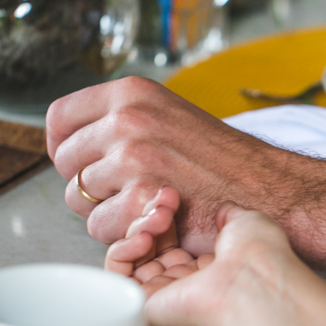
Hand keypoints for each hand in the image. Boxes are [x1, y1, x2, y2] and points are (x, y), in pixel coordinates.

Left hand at [47, 77, 316, 256]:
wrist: (267, 188)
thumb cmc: (221, 160)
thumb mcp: (167, 115)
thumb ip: (120, 121)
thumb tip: (72, 141)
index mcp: (130, 92)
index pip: (59, 118)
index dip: (61, 146)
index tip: (75, 161)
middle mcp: (127, 118)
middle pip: (64, 163)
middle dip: (85, 183)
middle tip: (123, 190)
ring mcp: (132, 156)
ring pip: (78, 198)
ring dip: (104, 211)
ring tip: (142, 206)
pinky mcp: (141, 196)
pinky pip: (99, 226)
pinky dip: (120, 234)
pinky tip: (149, 222)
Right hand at [105, 187, 302, 325]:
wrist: (253, 280)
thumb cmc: (258, 255)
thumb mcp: (247, 221)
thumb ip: (227, 213)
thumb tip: (221, 208)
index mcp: (208, 265)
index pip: (171, 237)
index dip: (165, 212)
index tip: (171, 194)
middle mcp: (184, 282)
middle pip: (148, 244)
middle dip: (151, 215)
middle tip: (165, 200)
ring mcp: (164, 294)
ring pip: (131, 255)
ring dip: (137, 228)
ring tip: (158, 218)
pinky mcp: (144, 304)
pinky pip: (117, 275)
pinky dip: (122, 251)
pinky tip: (143, 238)